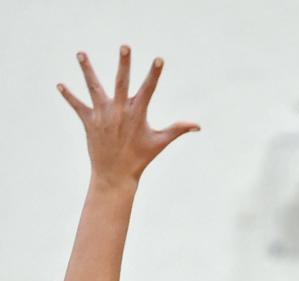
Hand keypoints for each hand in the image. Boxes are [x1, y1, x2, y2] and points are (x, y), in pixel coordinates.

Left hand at [59, 46, 198, 189]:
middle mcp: (119, 111)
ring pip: (94, 87)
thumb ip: (178, 130)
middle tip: (125, 46)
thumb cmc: (140, 158)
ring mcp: (103, 115)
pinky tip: (60, 85)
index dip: (154, 74)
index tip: (158, 60)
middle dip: (124, 64)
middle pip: (121, 82)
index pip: (149, 89)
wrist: (116, 174)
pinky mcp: (89, 121)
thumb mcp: (160, 142)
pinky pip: (77, 105)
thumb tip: (197, 126)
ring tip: (81, 53)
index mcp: (138, 114)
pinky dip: (69, 95)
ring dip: (87, 70)